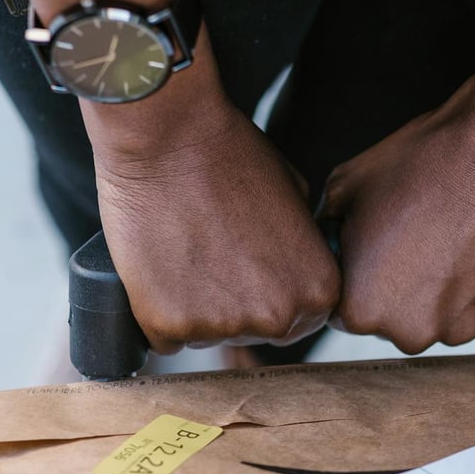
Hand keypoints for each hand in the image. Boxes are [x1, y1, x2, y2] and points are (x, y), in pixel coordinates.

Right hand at [87, 92, 338, 354]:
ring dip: (194, 306)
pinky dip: (156, 311)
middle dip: (234, 305)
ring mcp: (223, 327)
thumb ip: (302, 246)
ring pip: (206, 334)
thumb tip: (292, 266)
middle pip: (255, 333)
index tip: (247, 265)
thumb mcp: (296, 196)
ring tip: (182, 251)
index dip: (269, 291)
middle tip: (211, 256)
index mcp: (318, 291)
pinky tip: (157, 268)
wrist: (168, 137)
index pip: (298, 318)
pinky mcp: (170, 325)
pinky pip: (164, 336)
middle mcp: (278, 318)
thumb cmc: (232, 155)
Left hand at [318, 97, 474, 354]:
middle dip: (403, 291)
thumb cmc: (422, 164)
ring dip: (445, 292)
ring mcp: (460, 330)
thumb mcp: (346, 186)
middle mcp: (408, 333)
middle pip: (397, 322)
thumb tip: (331, 241)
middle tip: (421, 241)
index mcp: (360, 309)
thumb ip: (328, 230)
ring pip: (443, 319)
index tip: (381, 249)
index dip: (360, 277)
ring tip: (456, 241)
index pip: (347, 311)